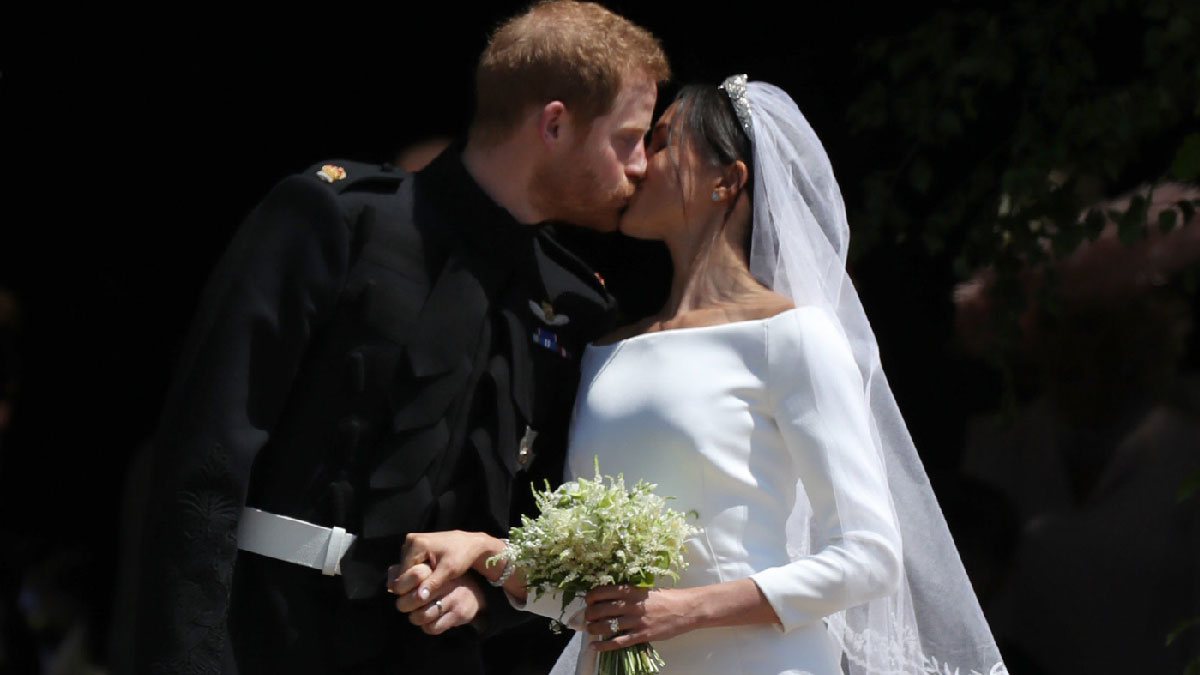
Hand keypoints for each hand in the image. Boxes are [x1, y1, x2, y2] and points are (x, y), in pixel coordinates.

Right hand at [387, 530, 502, 602]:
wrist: (471, 544)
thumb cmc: (463, 556)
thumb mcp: (449, 571)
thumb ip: (433, 583)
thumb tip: (419, 597)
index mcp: (416, 544)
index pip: (403, 573)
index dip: (411, 586)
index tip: (424, 593)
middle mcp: (410, 539)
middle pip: (403, 569)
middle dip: (413, 581)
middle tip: (429, 586)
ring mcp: (412, 540)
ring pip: (406, 566)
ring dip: (415, 576)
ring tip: (431, 579)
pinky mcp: (416, 543)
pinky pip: (411, 562)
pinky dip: (418, 570)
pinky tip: (430, 573)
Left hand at [400, 567, 487, 634]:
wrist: (474, 592)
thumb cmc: (441, 580)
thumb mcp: (426, 570)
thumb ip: (405, 572)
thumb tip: (390, 584)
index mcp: (438, 568)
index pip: (416, 574)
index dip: (402, 585)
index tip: (400, 590)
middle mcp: (447, 581)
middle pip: (415, 598)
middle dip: (404, 604)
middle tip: (404, 604)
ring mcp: (454, 598)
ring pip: (422, 615)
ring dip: (414, 617)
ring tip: (416, 613)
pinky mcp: (459, 614)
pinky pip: (432, 627)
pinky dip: (426, 626)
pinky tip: (428, 620)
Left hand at [583, 585, 701, 651]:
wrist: (686, 609)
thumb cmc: (667, 597)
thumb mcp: (645, 590)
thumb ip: (629, 594)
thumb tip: (611, 598)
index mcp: (631, 591)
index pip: (602, 591)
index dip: (591, 596)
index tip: (588, 600)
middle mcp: (631, 605)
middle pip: (600, 609)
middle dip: (589, 614)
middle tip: (586, 616)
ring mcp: (636, 621)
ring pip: (606, 625)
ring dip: (593, 628)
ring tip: (589, 629)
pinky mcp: (642, 635)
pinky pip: (618, 641)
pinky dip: (603, 645)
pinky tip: (594, 646)